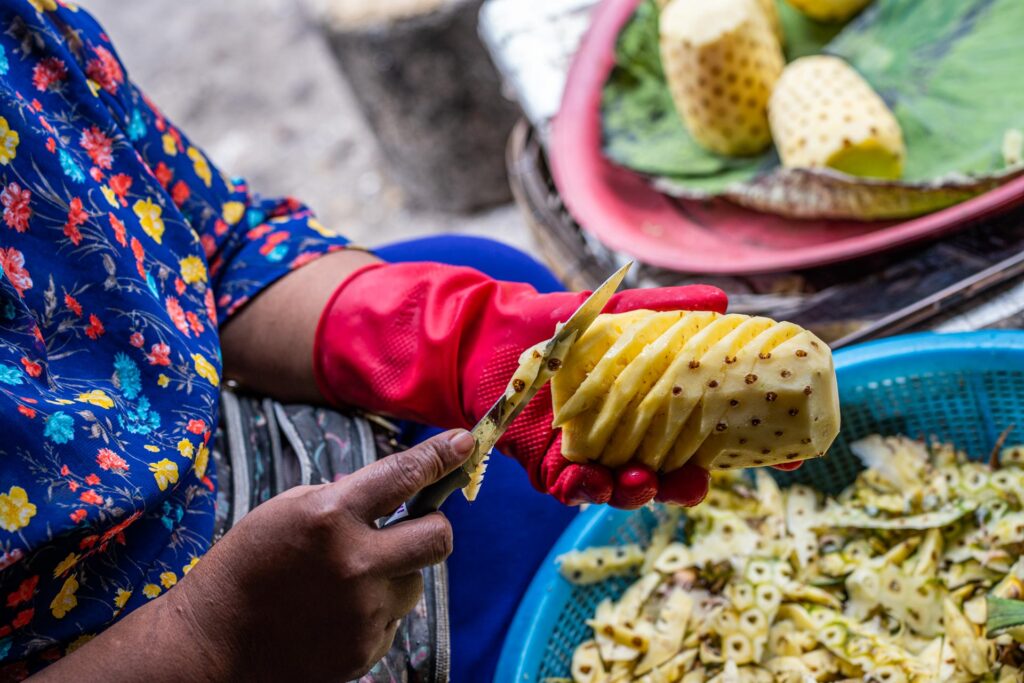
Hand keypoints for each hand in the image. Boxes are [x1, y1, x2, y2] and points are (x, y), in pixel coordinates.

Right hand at [165, 430, 473, 680]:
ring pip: (415, 582)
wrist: (213, 640)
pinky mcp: (364, 649)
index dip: (439, 456)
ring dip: (394, 575)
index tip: (462, 443)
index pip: (404, 475)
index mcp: (330, 516)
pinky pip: (394, 619)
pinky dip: (375, 611)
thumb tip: (404, 491)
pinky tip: (335, 612)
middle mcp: (355, 563)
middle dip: (432, 529)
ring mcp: (363, 611)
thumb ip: (348, 499)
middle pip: (439, 538)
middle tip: (410, 530)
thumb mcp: (290, 508)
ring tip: (345, 581)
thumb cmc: (249, 563)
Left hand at [315, 262, 726, 509]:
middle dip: (686, 484)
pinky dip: (583, 487)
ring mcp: (592, 459)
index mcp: (655, 411)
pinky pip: (572, 489)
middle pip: (672, 476)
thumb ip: (666, 310)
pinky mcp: (550, 469)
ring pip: (624, 489)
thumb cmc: (561, 327)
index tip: (789, 456)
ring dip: (637, 490)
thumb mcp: (617, 314)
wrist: (493, 337)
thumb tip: (724, 301)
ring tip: (641, 478)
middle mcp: (629, 441)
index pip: (709, 438)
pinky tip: (591, 479)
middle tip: (697, 480)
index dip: (745, 450)